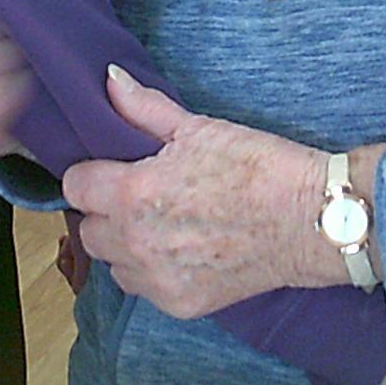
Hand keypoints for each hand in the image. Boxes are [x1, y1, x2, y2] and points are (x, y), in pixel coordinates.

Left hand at [62, 67, 325, 318]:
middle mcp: (135, 243)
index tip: (113, 170)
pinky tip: (184, 250)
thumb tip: (109, 80)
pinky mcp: (180, 304)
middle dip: (107, 212)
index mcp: (132, 193)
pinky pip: (144, 289)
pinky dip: (154, 272)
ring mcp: (157, 279)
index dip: (93, 174)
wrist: (310, 219)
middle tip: (141, 196)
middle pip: (89, 230)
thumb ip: (143, 109)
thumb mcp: (199, 128)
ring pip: (113, 264)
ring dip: (127, 246)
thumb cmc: (258, 167)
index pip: (75, 187)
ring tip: (163, 225)